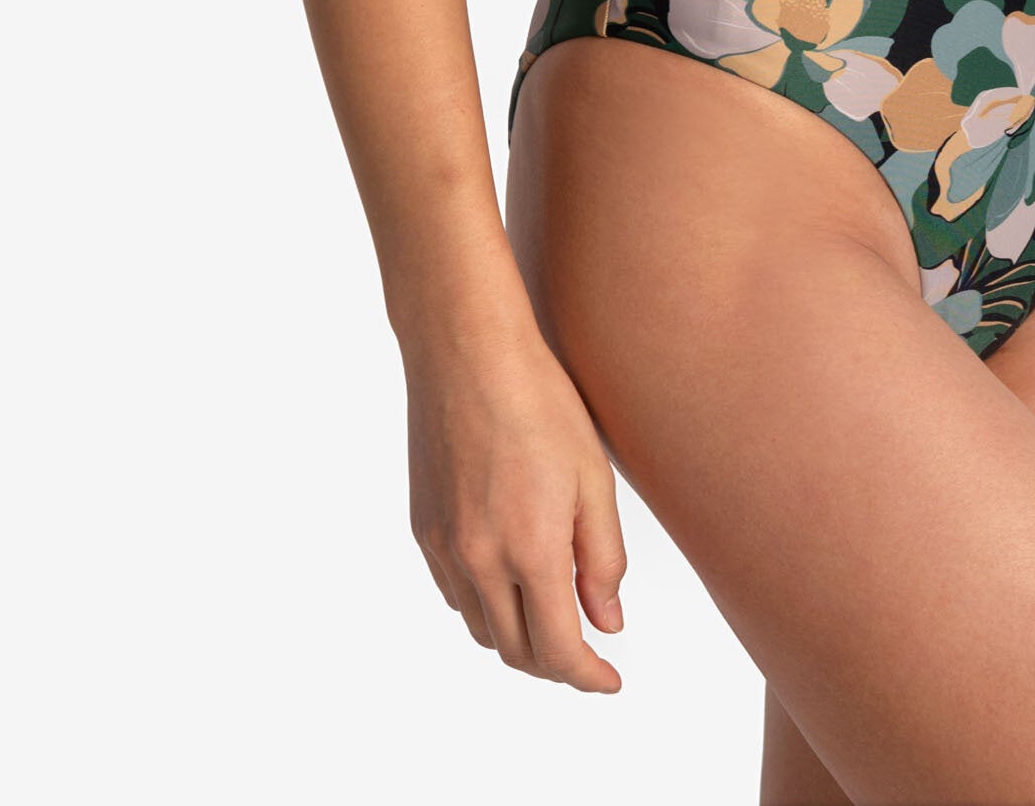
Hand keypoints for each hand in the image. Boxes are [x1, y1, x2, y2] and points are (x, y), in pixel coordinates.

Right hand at [404, 325, 629, 688]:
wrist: (467, 353)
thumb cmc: (539, 402)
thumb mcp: (593, 478)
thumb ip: (602, 559)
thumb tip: (607, 622)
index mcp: (529, 551)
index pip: (558, 650)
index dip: (588, 677)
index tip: (610, 681)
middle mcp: (479, 561)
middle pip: (517, 651)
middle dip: (556, 664)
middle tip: (589, 652)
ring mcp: (445, 548)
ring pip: (481, 630)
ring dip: (519, 640)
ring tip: (553, 618)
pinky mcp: (424, 530)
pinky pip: (454, 595)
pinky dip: (485, 608)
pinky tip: (508, 582)